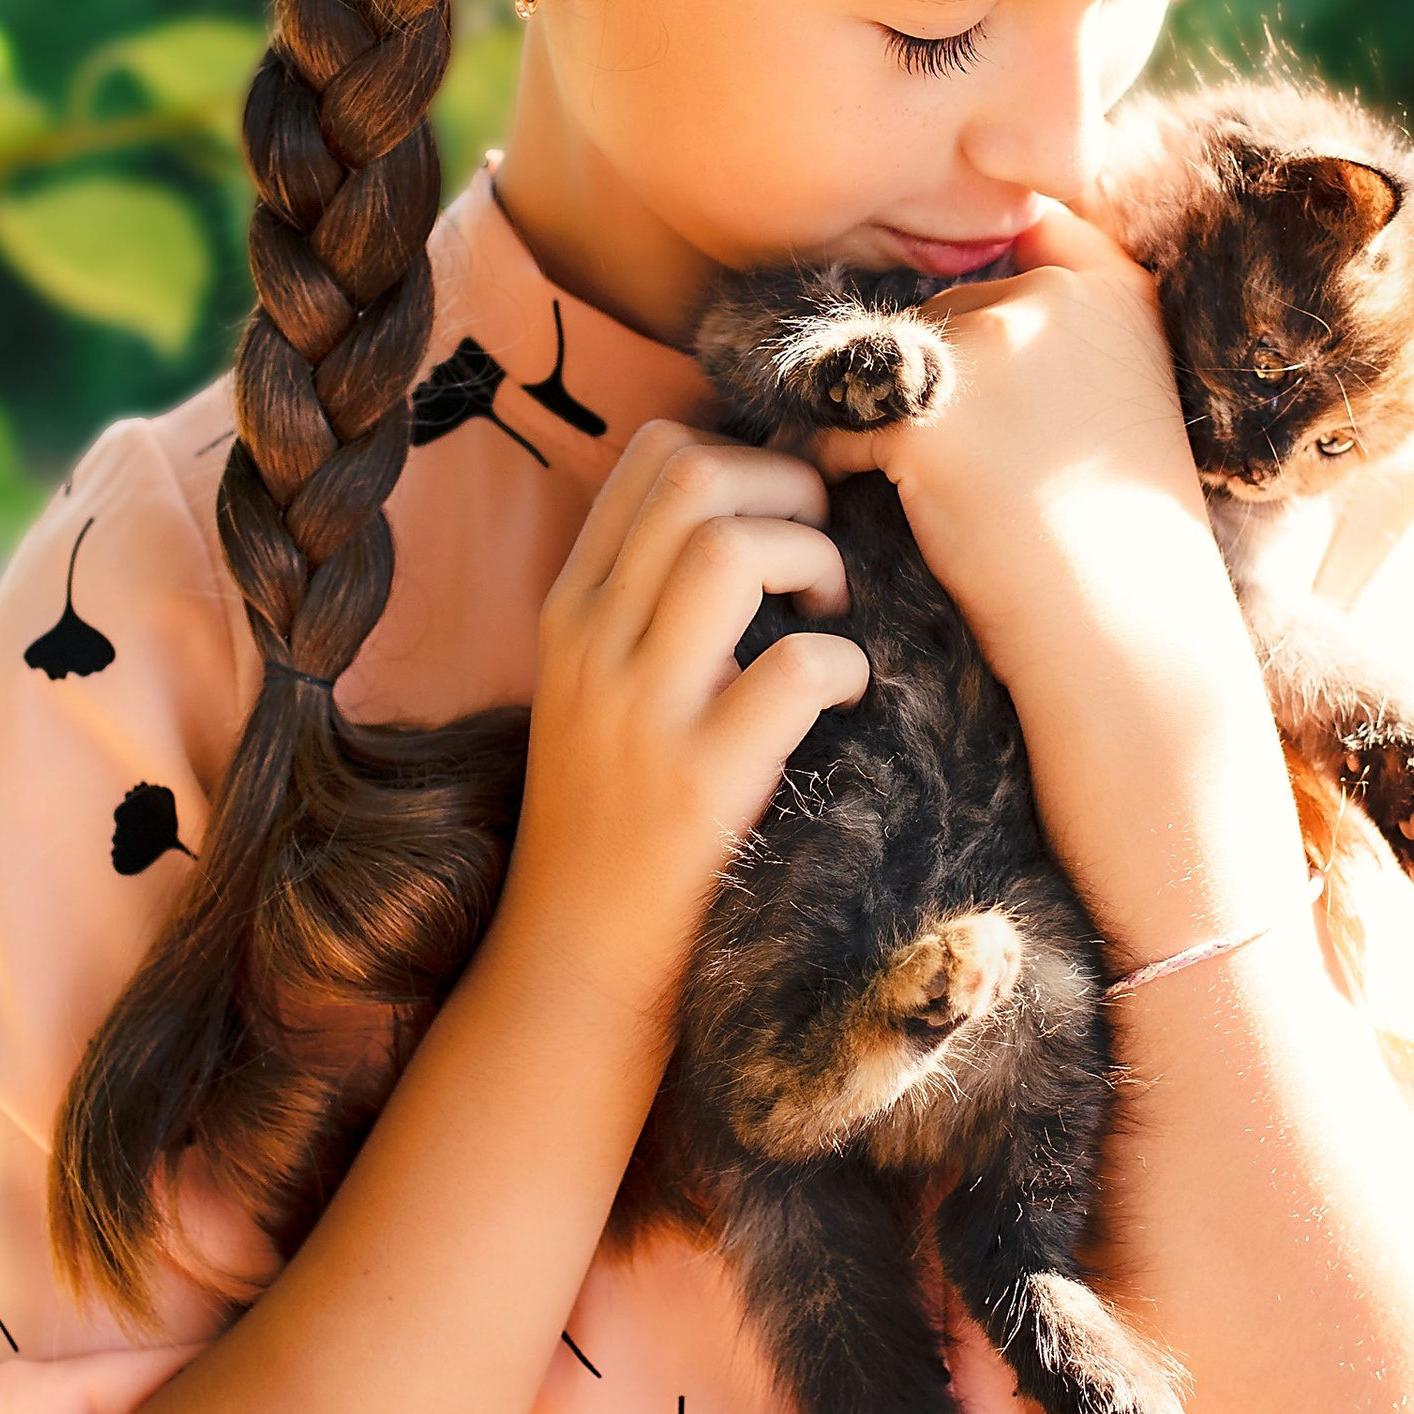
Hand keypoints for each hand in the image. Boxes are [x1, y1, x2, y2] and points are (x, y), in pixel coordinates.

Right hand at [492, 422, 867, 1033]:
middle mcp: (591, 643)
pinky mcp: (695, 786)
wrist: (573, 958)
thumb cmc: (611, 814)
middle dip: (786, 490)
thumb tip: (755, 510)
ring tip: (829, 614)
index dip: (745, 454)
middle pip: (694, 479)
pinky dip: (843, 664)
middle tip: (816, 556)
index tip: (782, 516)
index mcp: (570, 608)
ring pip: (730, 551)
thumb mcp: (597, 684)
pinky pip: (792, 669)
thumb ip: (648, 598)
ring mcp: (638, 711)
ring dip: (813, 562)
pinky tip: (843, 695)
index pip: (652, 455)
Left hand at [814, 199, 1216, 691]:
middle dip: (942, 379)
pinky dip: (842, 466)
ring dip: (888, 418)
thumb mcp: (1133, 403)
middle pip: (948, 310)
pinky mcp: (926, 414)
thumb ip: (1072, 339)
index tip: (984, 341)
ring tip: (932, 492)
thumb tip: (966, 313)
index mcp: (1118, 293)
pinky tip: (884, 510)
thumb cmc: (1127, 542)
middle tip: (973, 465)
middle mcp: (1053, 299)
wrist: (1128, 634)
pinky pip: (842, 425)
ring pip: (890, 363)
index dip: (993, 287)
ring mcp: (989, 350)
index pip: (1031, 227)